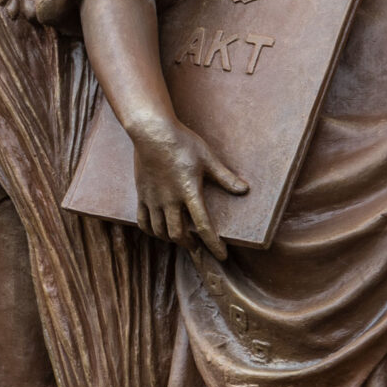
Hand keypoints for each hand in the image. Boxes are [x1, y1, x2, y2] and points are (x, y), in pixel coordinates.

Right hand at [128, 114, 249, 261]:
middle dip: (190, 244)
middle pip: (178, 234)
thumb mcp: (208, 158)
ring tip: (181, 239)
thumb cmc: (182, 142)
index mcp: (189, 192)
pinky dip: (151, 231)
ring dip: (171, 239)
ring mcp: (153, 199)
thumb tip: (244, 190)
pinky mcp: (142, 194)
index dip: (213, 243)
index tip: (221, 255)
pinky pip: (143, 221)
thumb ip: (225, 177)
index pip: (203, 225)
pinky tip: (158, 230)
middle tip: (198, 246)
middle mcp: (170, 200)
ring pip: (160, 231)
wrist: (152, 132)